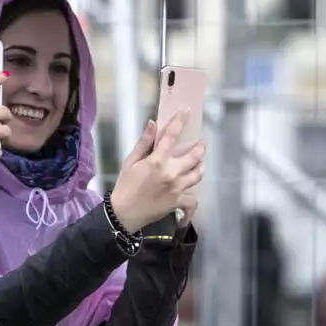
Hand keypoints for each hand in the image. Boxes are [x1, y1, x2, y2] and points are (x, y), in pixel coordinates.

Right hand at [109, 112, 204, 232]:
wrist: (125, 214)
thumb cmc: (125, 185)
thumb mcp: (131, 161)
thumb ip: (144, 142)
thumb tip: (152, 123)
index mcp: (157, 161)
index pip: (171, 136)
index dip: (180, 121)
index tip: (186, 111)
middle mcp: (171, 173)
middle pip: (194, 156)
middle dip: (199, 147)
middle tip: (201, 143)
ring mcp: (177, 188)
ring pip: (198, 174)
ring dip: (200, 167)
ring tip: (200, 163)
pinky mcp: (178, 201)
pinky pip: (193, 196)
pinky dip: (194, 192)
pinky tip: (192, 188)